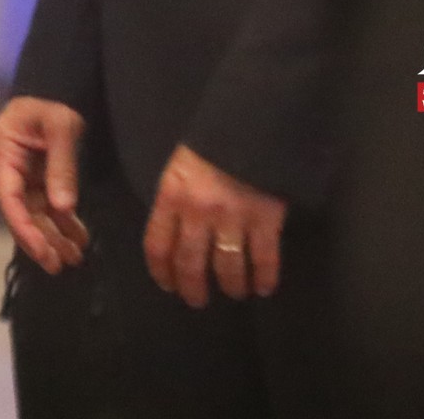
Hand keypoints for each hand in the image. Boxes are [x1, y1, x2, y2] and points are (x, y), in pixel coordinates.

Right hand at [0, 96, 90, 272]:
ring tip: (75, 258)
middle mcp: (12, 170)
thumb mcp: (60, 127)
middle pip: (22, 213)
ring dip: (54, 236)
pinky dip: (66, 223)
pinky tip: (80, 239)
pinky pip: (52, 207)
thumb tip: (64, 208)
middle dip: (40, 241)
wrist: (60, 90)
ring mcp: (28, 176)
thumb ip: (62, 165)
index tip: (42, 251)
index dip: (24, 228)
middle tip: (60, 265)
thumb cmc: (54, 103)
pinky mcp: (43, 180)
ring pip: (38, 214)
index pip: (9, 199)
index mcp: (4, 154)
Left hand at [144, 144, 285, 304]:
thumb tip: (170, 238)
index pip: (157, 245)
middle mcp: (198, 212)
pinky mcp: (265, 219)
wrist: (250, 123)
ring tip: (234, 293)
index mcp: (171, 197)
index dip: (161, 272)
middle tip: (197, 301)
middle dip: (192, 288)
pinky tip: (263, 287)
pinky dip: (265, 277)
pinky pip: (265, 258)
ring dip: (230, 286)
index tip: (168, 285)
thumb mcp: (178, 170)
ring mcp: (233, 217)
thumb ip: (173, 203)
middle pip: (190, 263)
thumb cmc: (209, 147)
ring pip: (227, 267)